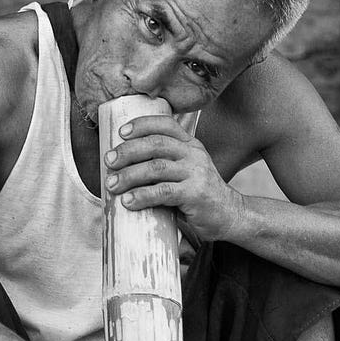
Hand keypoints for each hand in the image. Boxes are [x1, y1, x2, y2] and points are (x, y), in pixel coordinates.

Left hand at [104, 115, 242, 243]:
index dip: (141, 124)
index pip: (165, 125)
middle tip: (108, 161)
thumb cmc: (198, 196)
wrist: (230, 216)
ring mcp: (196, 173)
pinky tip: (128, 202)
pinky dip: (142, 196)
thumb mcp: (184, 172)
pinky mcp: (195, 194)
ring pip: (156, 167)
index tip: (121, 132)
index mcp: (190, 145)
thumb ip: (163, 165)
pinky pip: (163, 192)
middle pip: (155, 144)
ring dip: (129, 175)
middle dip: (128, 151)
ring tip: (112, 185)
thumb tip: (121, 167)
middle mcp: (194, 154)